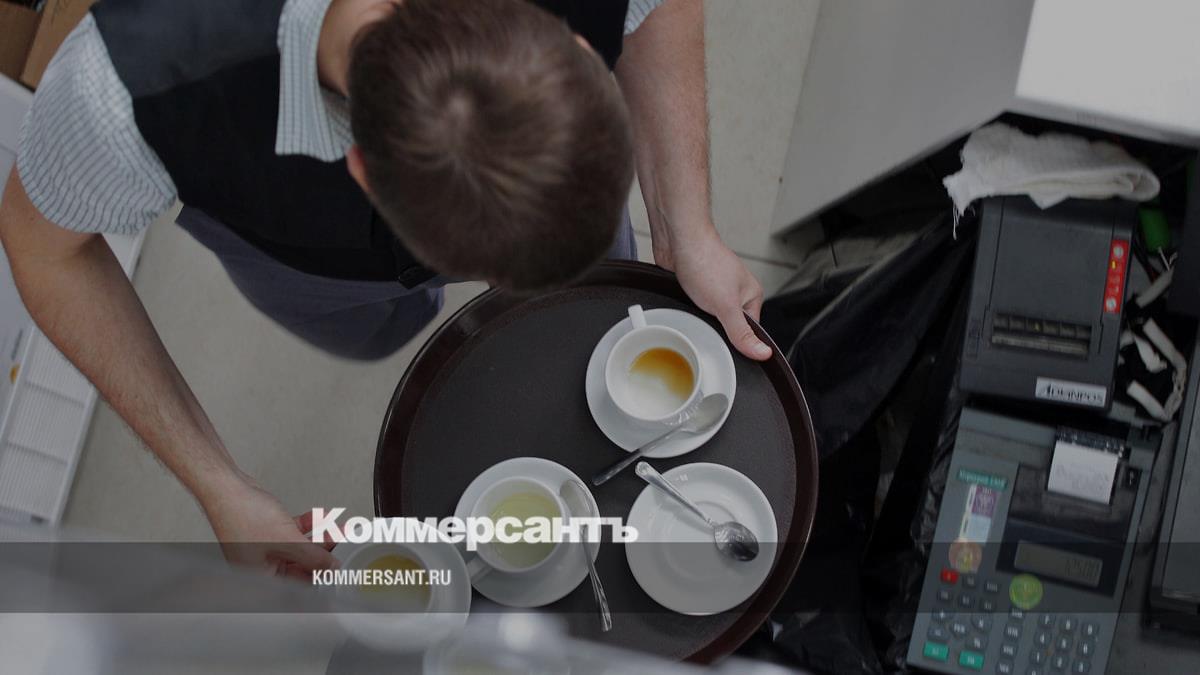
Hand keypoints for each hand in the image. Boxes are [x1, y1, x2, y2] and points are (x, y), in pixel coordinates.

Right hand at [201, 475, 337, 579]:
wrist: (227, 486)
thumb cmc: (240, 514)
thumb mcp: (286, 540)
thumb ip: (312, 556)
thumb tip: (330, 566)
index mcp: (260, 576)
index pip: (297, 584)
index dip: (320, 576)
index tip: (339, 569)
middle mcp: (262, 564)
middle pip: (302, 564)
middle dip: (324, 553)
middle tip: (344, 545)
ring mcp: (265, 546)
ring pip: (301, 546)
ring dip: (321, 536)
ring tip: (339, 529)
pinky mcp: (268, 529)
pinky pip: (294, 531)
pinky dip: (309, 524)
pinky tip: (322, 517)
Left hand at [666, 230, 771, 360]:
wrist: (678, 240)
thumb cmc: (705, 261)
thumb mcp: (727, 306)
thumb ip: (742, 333)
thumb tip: (763, 353)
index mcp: (751, 295)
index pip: (750, 331)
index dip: (737, 341)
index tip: (727, 345)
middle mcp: (735, 291)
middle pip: (728, 325)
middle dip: (715, 328)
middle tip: (707, 324)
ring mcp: (715, 289)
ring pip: (709, 317)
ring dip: (699, 317)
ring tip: (694, 309)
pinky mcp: (696, 287)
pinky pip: (694, 307)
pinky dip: (688, 308)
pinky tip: (685, 303)